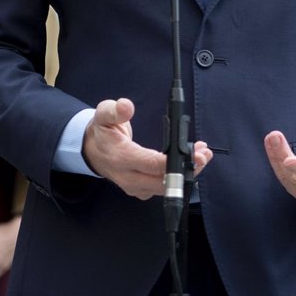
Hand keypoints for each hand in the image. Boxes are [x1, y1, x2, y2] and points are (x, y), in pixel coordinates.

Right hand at [82, 98, 211, 199]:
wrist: (92, 151)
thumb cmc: (102, 132)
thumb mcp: (103, 115)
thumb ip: (115, 110)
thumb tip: (127, 106)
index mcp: (120, 157)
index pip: (150, 164)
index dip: (172, 162)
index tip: (192, 155)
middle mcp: (128, 177)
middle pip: (162, 181)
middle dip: (187, 170)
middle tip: (204, 155)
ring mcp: (135, 187)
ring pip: (165, 187)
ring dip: (186, 174)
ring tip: (202, 156)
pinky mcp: (141, 190)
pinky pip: (162, 188)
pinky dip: (178, 177)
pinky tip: (190, 163)